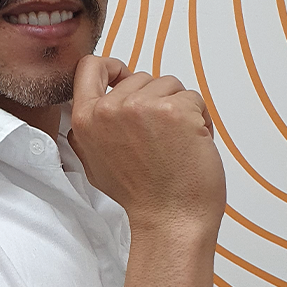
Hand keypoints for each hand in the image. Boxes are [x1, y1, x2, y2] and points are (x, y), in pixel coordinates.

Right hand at [67, 55, 226, 237]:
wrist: (170, 220)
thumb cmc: (140, 196)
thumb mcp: (94, 162)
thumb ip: (90, 130)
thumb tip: (95, 106)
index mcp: (86, 119)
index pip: (90, 67)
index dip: (111, 68)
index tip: (122, 77)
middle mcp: (110, 109)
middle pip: (140, 77)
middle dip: (155, 100)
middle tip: (159, 136)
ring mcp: (142, 108)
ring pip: (169, 85)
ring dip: (179, 108)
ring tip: (175, 142)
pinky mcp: (174, 110)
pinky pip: (193, 98)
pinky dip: (200, 118)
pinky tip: (192, 143)